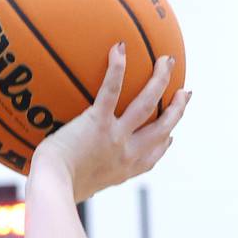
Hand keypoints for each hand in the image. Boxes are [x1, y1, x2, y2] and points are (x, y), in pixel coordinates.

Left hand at [36, 43, 189, 202]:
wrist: (53, 185)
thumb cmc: (56, 190)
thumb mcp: (76, 188)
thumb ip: (80, 178)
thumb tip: (68, 178)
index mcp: (124, 170)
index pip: (152, 156)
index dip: (165, 143)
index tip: (171, 135)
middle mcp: (127, 153)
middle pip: (162, 127)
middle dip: (178, 108)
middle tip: (184, 92)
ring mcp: (116, 136)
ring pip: (148, 103)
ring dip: (161, 80)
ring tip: (167, 61)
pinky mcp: (98, 122)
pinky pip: (111, 90)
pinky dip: (117, 68)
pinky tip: (120, 48)